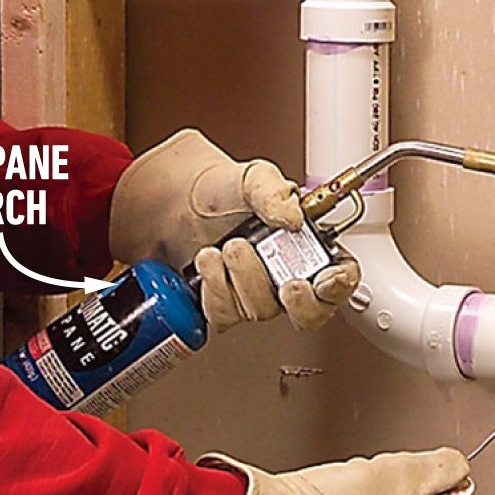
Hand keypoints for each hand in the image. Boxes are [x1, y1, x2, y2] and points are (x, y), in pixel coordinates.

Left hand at [109, 129, 358, 330]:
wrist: (152, 201)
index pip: (339, 273)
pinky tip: (207, 264)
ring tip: (226, 248)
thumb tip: (293, 217)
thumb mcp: (244, 177)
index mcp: (299, 241)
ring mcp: (247, 291)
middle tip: (286, 279)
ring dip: (244, 280)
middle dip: (299, 299)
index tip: (327, 278)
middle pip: (310, 310)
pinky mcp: (217, 305)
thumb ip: (272, 189)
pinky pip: (225, 316)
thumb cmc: (203, 188)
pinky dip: (216, 290)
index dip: (342, 283)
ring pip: (263, 312)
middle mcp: (278, 271)